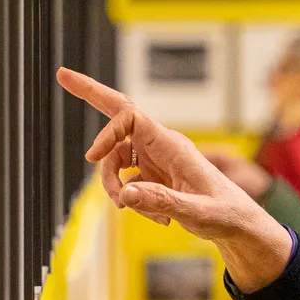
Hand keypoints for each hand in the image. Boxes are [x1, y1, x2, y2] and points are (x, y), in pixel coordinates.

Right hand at [56, 68, 292, 292]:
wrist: (237, 226)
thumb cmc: (225, 213)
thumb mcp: (196, 212)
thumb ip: (162, 202)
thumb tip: (126, 195)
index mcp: (172, 145)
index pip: (131, 119)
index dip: (107, 132)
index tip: (91, 157)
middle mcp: (161, 146)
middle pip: (118, 118)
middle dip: (92, 95)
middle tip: (62, 74)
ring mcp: (156, 161)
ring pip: (115, 160)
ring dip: (114, 186)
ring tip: (130, 209)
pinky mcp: (154, 177)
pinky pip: (127, 182)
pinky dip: (132, 201)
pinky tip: (159, 220)